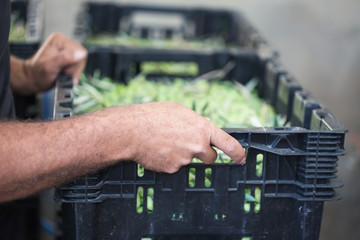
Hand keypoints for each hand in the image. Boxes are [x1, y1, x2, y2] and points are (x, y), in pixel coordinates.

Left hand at [24, 33, 86, 91]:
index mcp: (60, 40)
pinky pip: (78, 65)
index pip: (80, 51)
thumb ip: (65, 58)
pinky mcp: (69, 57)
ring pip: (81, 62)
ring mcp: (67, 50)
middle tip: (63, 73)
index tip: (64, 70)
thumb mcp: (50, 66)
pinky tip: (66, 74)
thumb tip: (81, 54)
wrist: (34, 78)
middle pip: (82, 56)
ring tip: (63, 74)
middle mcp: (65, 42)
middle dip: (74, 69)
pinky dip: (74, 73)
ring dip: (74, 72)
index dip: (75, 64)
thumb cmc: (38, 73)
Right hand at [99, 102, 245, 172]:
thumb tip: (202, 127)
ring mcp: (185, 160)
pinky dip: (168, 160)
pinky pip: (174, 166)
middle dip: (204, 155)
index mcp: (202, 128)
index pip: (228, 144)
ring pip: (188, 161)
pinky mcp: (173, 169)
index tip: (241, 159)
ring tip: (164, 142)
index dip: (237, 153)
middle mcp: (197, 146)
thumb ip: (195, 122)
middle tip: (189, 146)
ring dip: (181, 154)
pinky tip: (158, 150)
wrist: (132, 130)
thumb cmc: (154, 115)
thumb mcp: (179, 110)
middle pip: (210, 158)